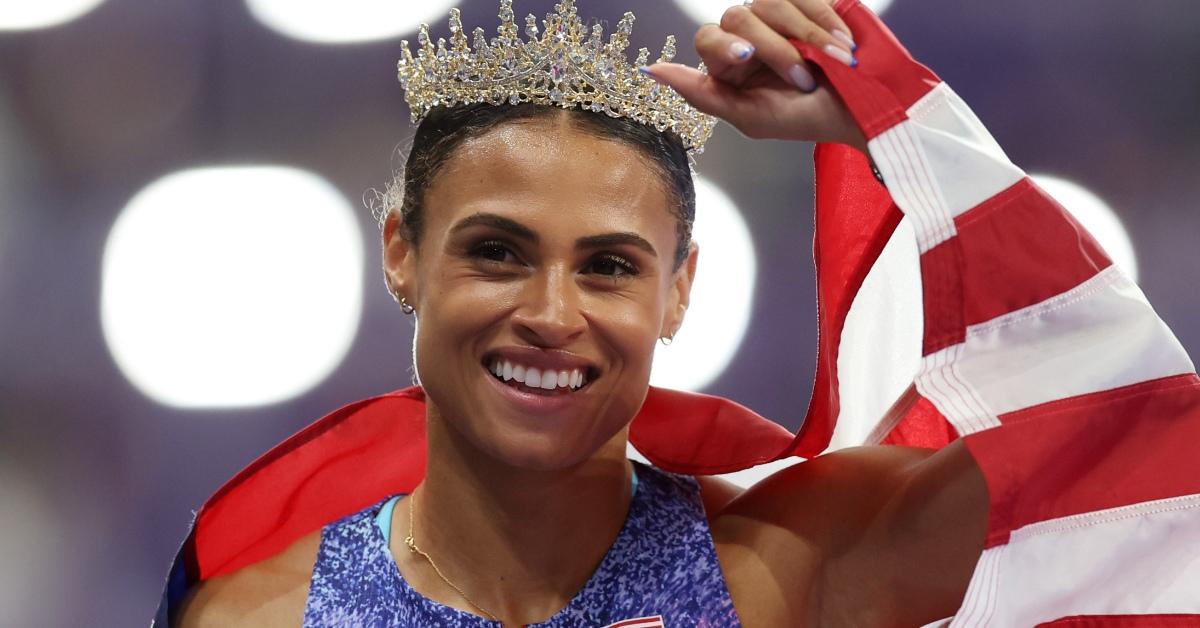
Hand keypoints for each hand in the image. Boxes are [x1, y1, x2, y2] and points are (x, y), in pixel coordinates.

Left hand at [645, 0, 866, 152]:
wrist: (861, 111)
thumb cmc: (806, 120)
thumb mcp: (751, 117)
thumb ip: (701, 94)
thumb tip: (652, 71)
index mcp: (729, 67)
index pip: (707, 38)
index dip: (723, 45)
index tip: (746, 57)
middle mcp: (749, 36)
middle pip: (737, 17)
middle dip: (773, 49)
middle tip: (802, 78)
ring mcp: (779, 16)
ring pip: (769, 1)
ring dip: (804, 34)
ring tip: (830, 62)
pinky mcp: (809, 2)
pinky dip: (823, 19)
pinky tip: (840, 45)